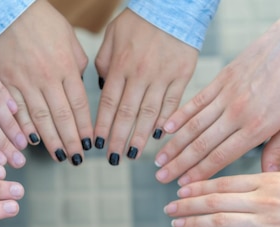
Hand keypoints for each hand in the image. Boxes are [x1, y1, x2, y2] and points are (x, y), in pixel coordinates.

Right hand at [0, 0, 91, 165]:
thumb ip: (77, 65)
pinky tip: (30, 142)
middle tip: (76, 159)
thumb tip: (80, 87)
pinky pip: (15, 111)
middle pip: (62, 117)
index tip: (89, 145)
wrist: (8, 8)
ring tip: (58, 156)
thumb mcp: (69, 39)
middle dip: (71, 141)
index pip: (79, 105)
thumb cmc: (41, 21)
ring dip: (51, 141)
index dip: (85, 128)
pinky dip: (24, 128)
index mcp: (66, 67)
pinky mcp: (4, 83)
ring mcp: (24, 82)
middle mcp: (47, 78)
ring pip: (40, 118)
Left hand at [95, 9, 197, 164]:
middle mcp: (140, 74)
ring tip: (132, 154)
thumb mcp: (112, 36)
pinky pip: (173, 103)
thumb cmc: (138, 20)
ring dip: (140, 136)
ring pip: (149, 113)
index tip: (97, 144)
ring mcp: (162, 76)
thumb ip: (104, 63)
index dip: (102, 126)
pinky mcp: (182, 75)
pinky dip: (166, 120)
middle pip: (127, 113)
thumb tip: (102, 87)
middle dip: (118, 139)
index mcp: (120, 65)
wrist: (173, 5)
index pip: (108, 103)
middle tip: (112, 159)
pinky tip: (159, 135)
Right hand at [154, 1, 279, 184]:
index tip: (183, 185)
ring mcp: (227, 95)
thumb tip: (270, 176)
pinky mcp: (221, 79)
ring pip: (193, 125)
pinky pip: (195, 102)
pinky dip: (178, 116)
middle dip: (179, 164)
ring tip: (158, 160)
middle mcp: (238, 113)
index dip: (199, 173)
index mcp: (258, 127)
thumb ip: (278, 149)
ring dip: (173, 145)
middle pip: (201, 145)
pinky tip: (164, 129)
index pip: (221, 156)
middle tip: (160, 178)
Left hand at [164, 172, 279, 226]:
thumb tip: (247, 181)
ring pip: (220, 223)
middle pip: (213, 202)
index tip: (179, 189)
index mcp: (267, 180)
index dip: (196, 187)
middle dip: (187, 205)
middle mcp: (263, 200)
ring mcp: (268, 224)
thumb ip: (267, 180)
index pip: (221, 183)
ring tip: (176, 224)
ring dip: (193, 223)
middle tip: (168, 208)